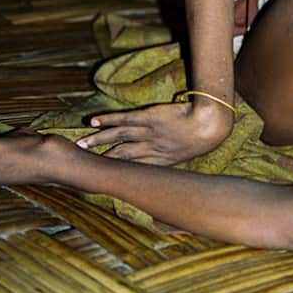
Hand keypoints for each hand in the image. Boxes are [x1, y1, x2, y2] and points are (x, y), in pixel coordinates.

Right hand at [76, 98, 232, 165]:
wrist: (212, 124)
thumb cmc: (205, 136)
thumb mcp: (190, 151)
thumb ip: (175, 155)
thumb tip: (169, 160)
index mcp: (160, 161)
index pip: (132, 167)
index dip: (115, 170)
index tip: (100, 174)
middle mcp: (150, 149)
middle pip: (120, 155)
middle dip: (100, 159)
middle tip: (81, 163)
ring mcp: (149, 133)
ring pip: (118, 137)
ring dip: (98, 140)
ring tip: (80, 144)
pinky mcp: (150, 117)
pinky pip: (125, 119)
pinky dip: (109, 120)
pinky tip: (94, 122)